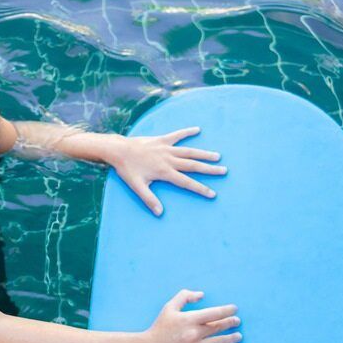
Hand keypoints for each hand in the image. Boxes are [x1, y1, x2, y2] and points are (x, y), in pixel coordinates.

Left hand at [110, 126, 226, 215]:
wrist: (119, 150)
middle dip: (209, 169)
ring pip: (189, 151)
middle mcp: (168, 159)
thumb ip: (149, 199)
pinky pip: (176, 135)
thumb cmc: (127, 169)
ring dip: (203, 153)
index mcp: (164, 172)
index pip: (186, 182)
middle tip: (224, 171)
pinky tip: (197, 129)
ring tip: (217, 156)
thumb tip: (159, 213)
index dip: (200, 189)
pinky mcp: (161, 139)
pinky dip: (186, 132)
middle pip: (193, 165)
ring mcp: (166, 148)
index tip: (212, 193)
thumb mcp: (137, 186)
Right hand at [140, 289, 244, 342]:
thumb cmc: (159, 326)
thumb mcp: (169, 307)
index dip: (227, 310)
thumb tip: (202, 294)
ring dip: (232, 338)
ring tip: (238, 336)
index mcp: (190, 319)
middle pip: (219, 327)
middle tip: (237, 321)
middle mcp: (195, 334)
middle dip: (230, 322)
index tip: (234, 309)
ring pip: (220, 342)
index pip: (214, 313)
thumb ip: (185, 296)